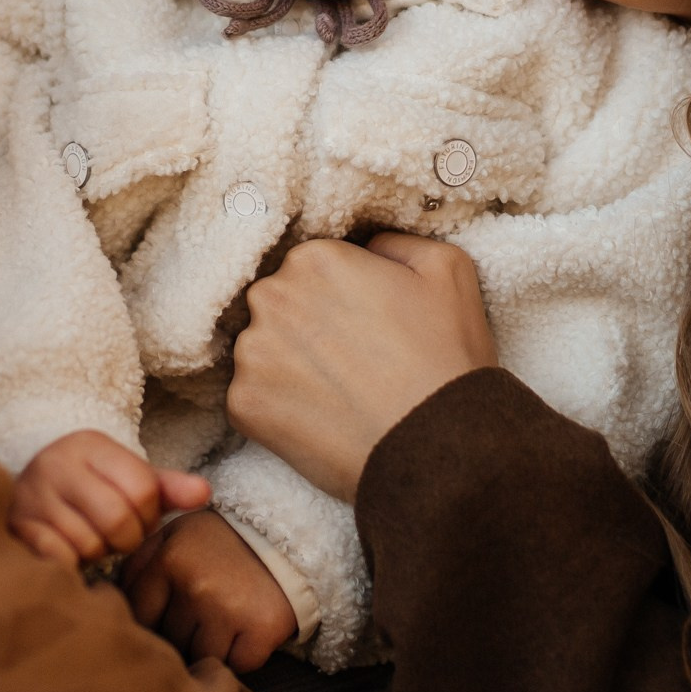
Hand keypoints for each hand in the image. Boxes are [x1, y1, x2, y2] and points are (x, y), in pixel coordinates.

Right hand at [8, 430, 211, 565]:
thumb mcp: (126, 479)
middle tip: (116, 536)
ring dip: (96, 553)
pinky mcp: (16, 528)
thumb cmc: (87, 490)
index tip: (138, 518)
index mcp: (90, 445)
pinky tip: (67, 551)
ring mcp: (32, 496)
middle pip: (119, 520)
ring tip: (87, 538)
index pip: (144, 489)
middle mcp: (57, 463)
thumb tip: (205, 493)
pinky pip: (60, 560)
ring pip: (89, 545)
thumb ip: (167, 487)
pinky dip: (71, 565)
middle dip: (126, 539)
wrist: (22, 492)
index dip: (149, 515)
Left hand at [122, 509, 298, 672]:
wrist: (287, 532)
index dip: (152, 621)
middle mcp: (194, 586)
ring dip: (211, 647)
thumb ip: (137, 565)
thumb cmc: (217, 541)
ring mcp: (228, 610)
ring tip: (224, 618)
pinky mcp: (260, 629)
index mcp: (167, 560)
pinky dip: (243, 654)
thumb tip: (106, 603)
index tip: (168, 612)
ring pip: (201, 658)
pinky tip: (247, 627)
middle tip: (204, 610)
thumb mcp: (172, 536)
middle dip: (182, 634)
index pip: (139, 619)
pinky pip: (238, 665)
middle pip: (169, 643)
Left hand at [227, 233, 498, 501]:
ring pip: (263, 350)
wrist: (438, 448)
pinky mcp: (243, 404)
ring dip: (290, 367)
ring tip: (339, 394)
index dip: (341, 298)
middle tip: (352, 361)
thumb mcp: (447, 266)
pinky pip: (253, 397)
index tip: (366, 325)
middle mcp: (273, 296)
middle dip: (307, 327)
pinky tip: (322, 420)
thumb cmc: (446, 356)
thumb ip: (395, 242)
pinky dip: (280, 409)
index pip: (313, 269)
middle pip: (281, 304)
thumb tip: (367, 247)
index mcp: (315, 258)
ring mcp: (253, 352)